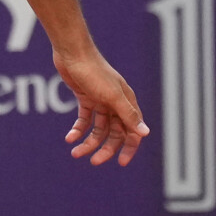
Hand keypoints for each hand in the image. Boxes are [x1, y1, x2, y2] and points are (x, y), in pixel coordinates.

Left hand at [53, 45, 144, 166]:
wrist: (72, 53)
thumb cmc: (94, 72)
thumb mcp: (112, 96)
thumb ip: (128, 115)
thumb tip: (145, 133)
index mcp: (127, 102)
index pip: (132, 130)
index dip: (129, 147)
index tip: (121, 163)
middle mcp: (115, 103)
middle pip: (114, 133)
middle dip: (104, 148)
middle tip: (93, 161)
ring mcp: (100, 101)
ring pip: (97, 128)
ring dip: (87, 142)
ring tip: (74, 152)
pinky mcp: (86, 98)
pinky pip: (84, 119)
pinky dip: (77, 130)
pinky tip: (69, 138)